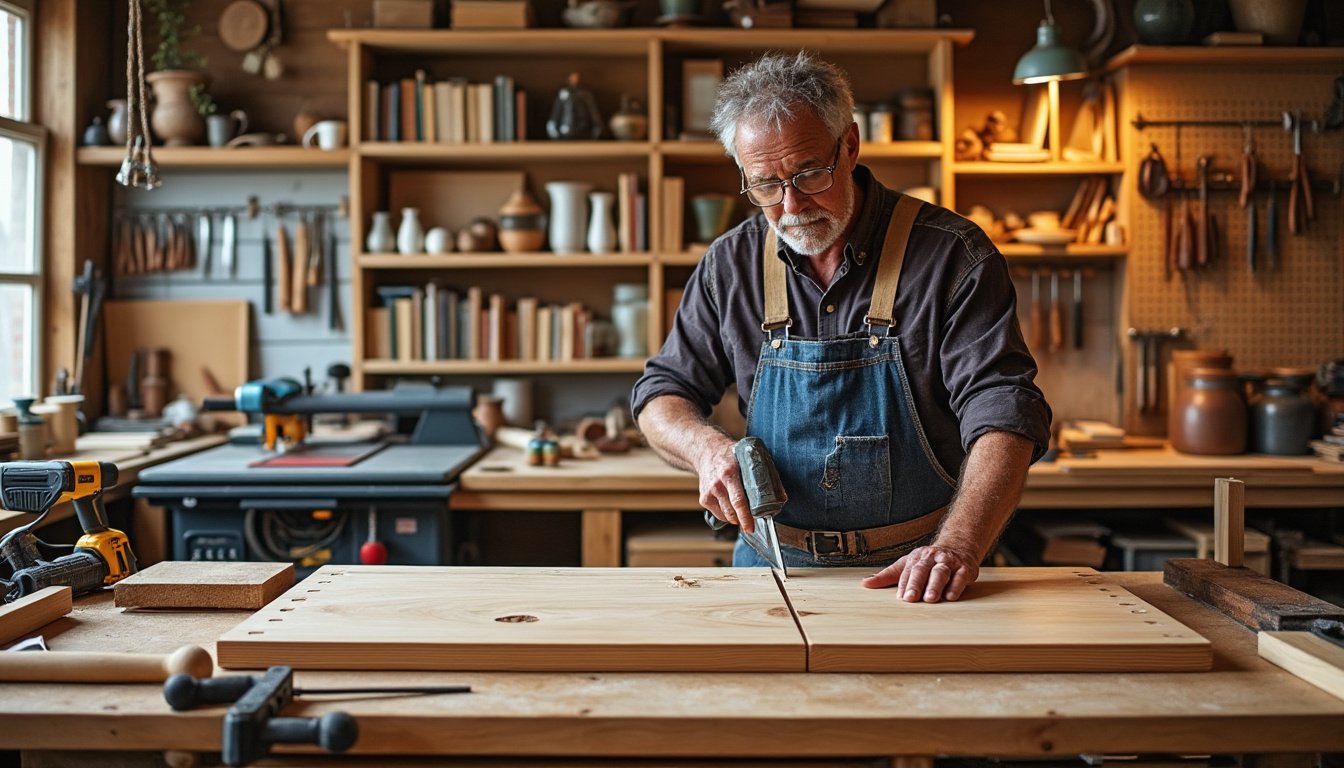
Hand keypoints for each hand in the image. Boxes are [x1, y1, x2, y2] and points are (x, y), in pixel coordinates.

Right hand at [696, 442, 755, 533]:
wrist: (707, 451)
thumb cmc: (731, 456)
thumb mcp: (747, 459)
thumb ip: (763, 475)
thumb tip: (781, 496)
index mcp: (729, 473)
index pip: (738, 500)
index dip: (746, 516)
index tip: (752, 527)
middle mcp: (716, 484)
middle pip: (731, 511)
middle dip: (743, 522)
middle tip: (751, 526)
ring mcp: (709, 492)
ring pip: (725, 515)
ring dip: (735, 519)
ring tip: (742, 516)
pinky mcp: (704, 499)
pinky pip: (718, 514)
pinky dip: (726, 515)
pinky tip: (731, 508)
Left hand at [861, 543, 979, 602]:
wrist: (959, 546)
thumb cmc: (929, 560)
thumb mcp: (907, 564)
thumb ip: (888, 576)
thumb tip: (865, 584)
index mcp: (916, 558)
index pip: (907, 572)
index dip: (903, 584)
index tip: (900, 598)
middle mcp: (931, 558)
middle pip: (922, 571)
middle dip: (916, 584)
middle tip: (910, 599)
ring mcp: (948, 562)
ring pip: (940, 573)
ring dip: (935, 586)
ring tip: (930, 599)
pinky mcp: (964, 568)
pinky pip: (960, 577)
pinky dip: (955, 587)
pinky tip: (950, 597)